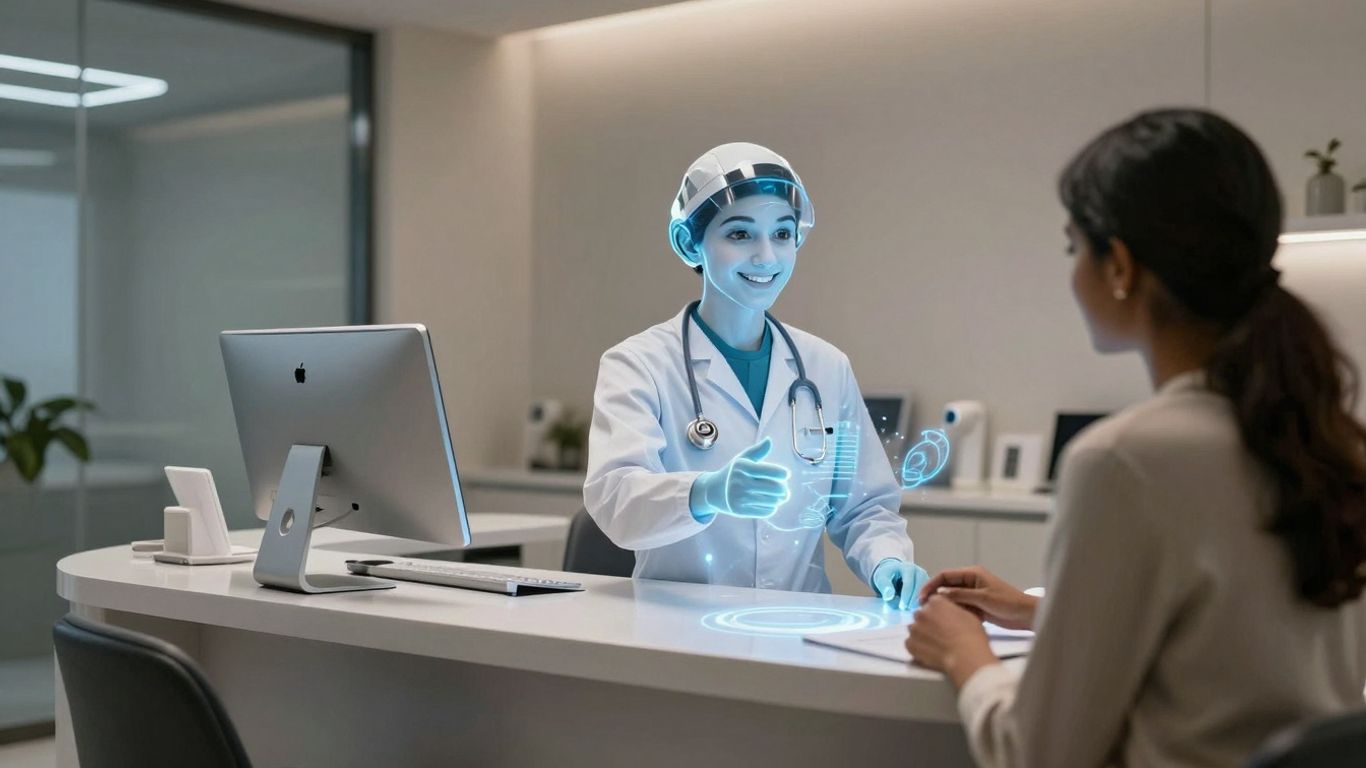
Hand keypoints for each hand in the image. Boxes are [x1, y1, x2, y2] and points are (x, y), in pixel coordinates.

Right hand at [690, 438, 790, 520]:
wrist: (715, 491)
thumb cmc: (734, 473)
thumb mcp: (742, 459)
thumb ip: (758, 450)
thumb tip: (769, 440)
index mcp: (743, 466)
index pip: (771, 471)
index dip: (782, 473)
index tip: (786, 474)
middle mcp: (740, 482)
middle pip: (775, 488)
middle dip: (784, 489)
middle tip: (785, 490)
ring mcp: (740, 497)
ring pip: (773, 501)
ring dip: (779, 500)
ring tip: (780, 497)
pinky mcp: (740, 511)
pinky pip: (766, 511)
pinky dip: (772, 508)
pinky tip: (769, 504)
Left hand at [872, 558, 929, 610]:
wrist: (893, 573)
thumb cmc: (887, 575)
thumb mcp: (881, 578)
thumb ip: (884, 586)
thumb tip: (889, 595)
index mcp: (908, 568)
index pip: (909, 584)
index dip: (905, 597)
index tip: (902, 607)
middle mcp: (919, 572)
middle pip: (920, 588)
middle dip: (913, 601)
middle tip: (906, 610)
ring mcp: (926, 579)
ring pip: (927, 592)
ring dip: (920, 602)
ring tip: (910, 610)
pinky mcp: (928, 586)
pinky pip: (929, 596)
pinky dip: (923, 602)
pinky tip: (915, 609)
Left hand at [905, 595, 997, 687]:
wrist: (965, 656)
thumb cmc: (971, 636)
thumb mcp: (968, 615)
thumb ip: (953, 610)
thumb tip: (950, 614)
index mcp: (936, 602)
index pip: (933, 602)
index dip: (939, 611)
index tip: (943, 619)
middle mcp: (922, 612)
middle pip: (922, 614)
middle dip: (928, 621)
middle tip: (939, 633)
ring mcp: (914, 628)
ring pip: (915, 628)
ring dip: (922, 634)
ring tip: (935, 644)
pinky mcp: (910, 644)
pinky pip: (911, 643)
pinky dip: (917, 647)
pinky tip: (929, 652)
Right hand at [917, 565, 1037, 630]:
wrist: (1026, 615)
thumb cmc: (1009, 603)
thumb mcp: (983, 598)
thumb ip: (961, 595)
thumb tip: (940, 593)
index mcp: (973, 574)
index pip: (945, 576)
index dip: (931, 585)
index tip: (922, 598)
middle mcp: (971, 581)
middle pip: (946, 586)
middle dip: (935, 596)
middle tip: (924, 609)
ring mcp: (974, 593)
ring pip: (952, 598)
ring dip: (946, 606)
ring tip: (936, 617)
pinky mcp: (977, 605)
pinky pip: (961, 607)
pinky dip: (956, 612)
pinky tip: (951, 621)